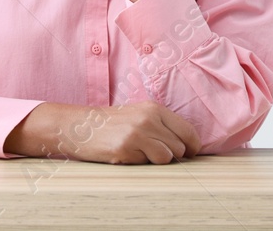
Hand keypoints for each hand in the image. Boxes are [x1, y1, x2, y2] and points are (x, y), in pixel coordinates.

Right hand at [32, 101, 201, 163]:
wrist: (80, 126)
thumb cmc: (111, 124)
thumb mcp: (138, 115)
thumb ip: (161, 125)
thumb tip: (187, 147)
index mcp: (154, 108)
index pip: (188, 131)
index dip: (192, 146)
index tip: (189, 154)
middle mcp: (149, 118)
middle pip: (180, 147)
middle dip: (173, 156)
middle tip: (155, 154)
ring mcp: (138, 133)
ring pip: (168, 157)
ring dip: (157, 161)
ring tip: (140, 154)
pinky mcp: (126, 148)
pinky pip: (148, 163)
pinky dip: (142, 163)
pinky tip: (128, 155)